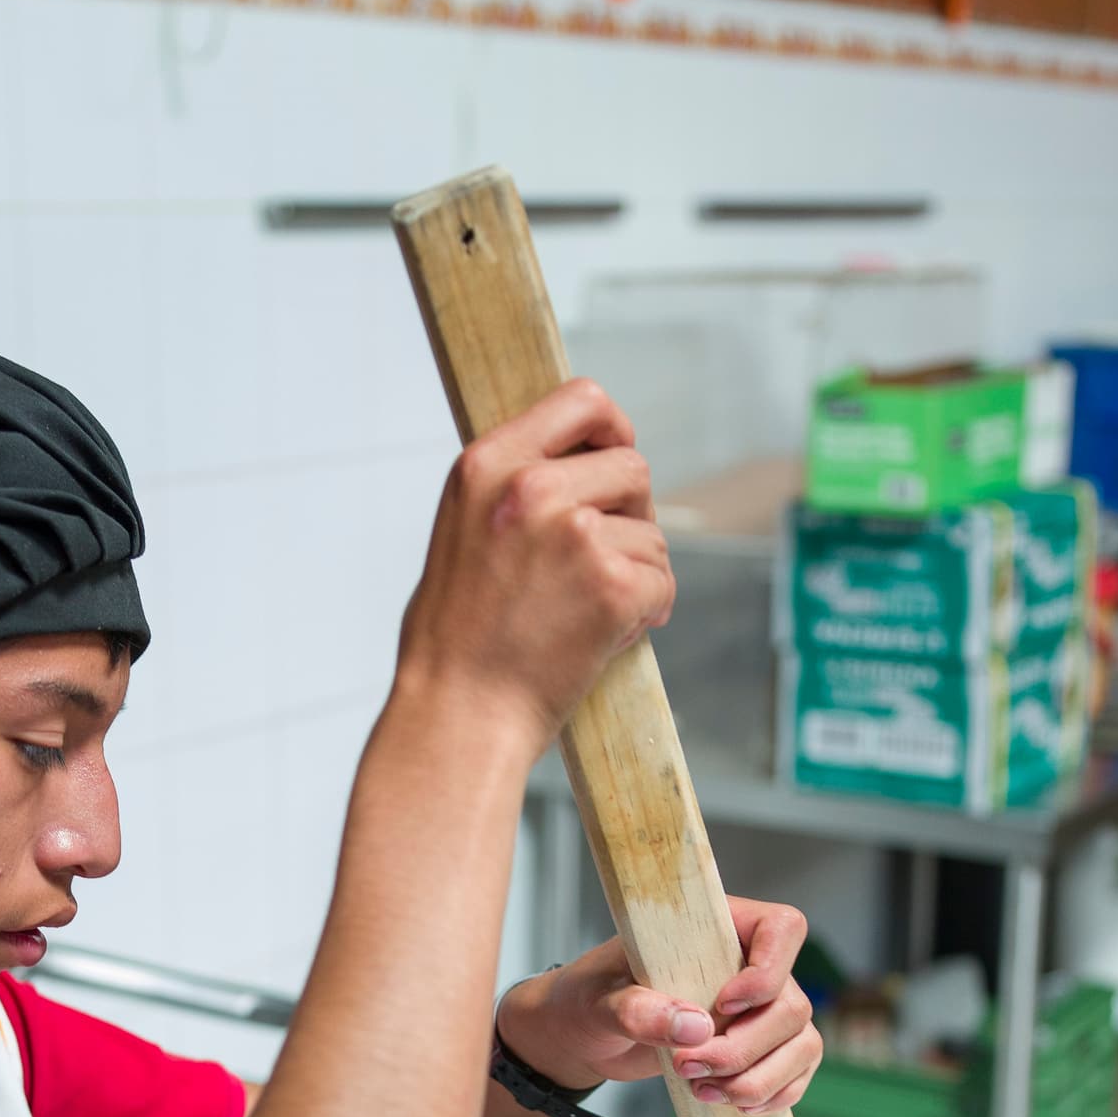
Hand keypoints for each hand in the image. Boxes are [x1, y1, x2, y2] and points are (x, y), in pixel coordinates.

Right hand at [395, 380, 674, 752]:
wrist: (457, 715)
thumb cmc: (456, 641)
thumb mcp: (463, 531)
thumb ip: (515, 488)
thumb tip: (583, 466)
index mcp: (486, 464)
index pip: (582, 401)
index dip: (613, 428)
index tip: (617, 457)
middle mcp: (529, 489)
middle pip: (632, 467)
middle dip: (632, 516)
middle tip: (604, 563)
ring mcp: (574, 535)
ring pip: (651, 535)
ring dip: (637, 573)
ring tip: (589, 614)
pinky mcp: (611, 585)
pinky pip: (662, 583)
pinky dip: (647, 613)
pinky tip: (606, 637)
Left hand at [499, 897, 821, 1116]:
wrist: (585, 1034)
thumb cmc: (590, 997)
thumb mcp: (598, 999)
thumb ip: (637, 1009)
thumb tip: (694, 1028)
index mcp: (717, 930)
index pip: (782, 929)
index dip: (769, 970)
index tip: (724, 1003)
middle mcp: (749, 967)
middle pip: (791, 1004)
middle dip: (745, 1048)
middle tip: (688, 1067)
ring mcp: (760, 1011)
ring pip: (801, 1043)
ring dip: (759, 1079)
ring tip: (704, 1092)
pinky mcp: (758, 1051)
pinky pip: (794, 1072)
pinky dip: (771, 1094)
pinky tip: (732, 1105)